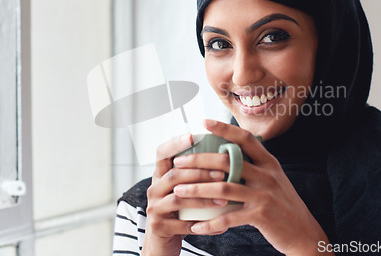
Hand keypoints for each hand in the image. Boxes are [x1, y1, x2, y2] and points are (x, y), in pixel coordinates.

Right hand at [141, 133, 228, 255]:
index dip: (175, 143)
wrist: (162, 243)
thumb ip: (195, 174)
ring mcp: (154, 208)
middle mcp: (154, 188)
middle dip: (199, 173)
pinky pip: (182, 224)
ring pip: (178, 198)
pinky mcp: (158, 227)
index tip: (193, 136)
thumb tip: (226, 154)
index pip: (162, 153)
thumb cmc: (179, 212)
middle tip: (221, 174)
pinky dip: (203, 224)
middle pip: (174, 175)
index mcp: (160, 175)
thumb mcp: (183, 190)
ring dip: (203, 198)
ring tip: (223, 201)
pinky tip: (220, 226)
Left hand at [172, 120, 333, 255]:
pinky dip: (210, 222)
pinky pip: (228, 217)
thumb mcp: (274, 178)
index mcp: (269, 162)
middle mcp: (267, 174)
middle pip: (227, 161)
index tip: (204, 122)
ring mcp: (263, 194)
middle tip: (179, 162)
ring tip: (178, 191)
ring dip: (197, 190)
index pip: (245, 138)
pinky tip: (195, 225)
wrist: (304, 233)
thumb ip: (255, 166)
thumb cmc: (283, 205)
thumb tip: (230, 152)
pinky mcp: (260, 215)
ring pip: (223, 188)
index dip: (224, 128)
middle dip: (199, 160)